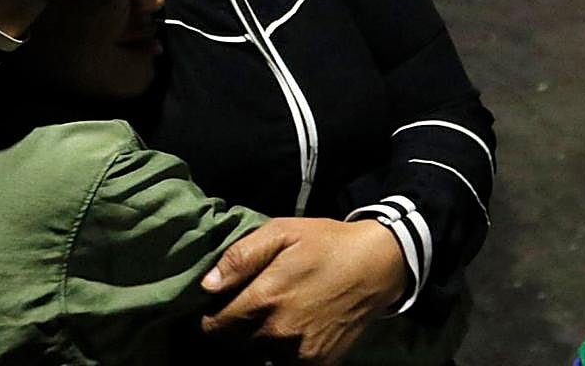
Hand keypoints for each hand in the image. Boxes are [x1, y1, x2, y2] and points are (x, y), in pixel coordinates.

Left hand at [200, 218, 406, 364]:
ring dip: (252, 345)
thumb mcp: (280, 232)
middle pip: (234, 346)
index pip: (216, 326)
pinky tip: (282, 333)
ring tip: (260, 321)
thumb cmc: (324, 243)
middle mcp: (280, 332)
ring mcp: (301, 353)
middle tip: (238, 311)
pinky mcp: (320, 363)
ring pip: (256, 358)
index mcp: (266, 298)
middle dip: (230, 330)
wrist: (377, 265)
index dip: (210, 317)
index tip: (215, 307)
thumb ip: (240, 258)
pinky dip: (276, 354)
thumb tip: (207, 285)